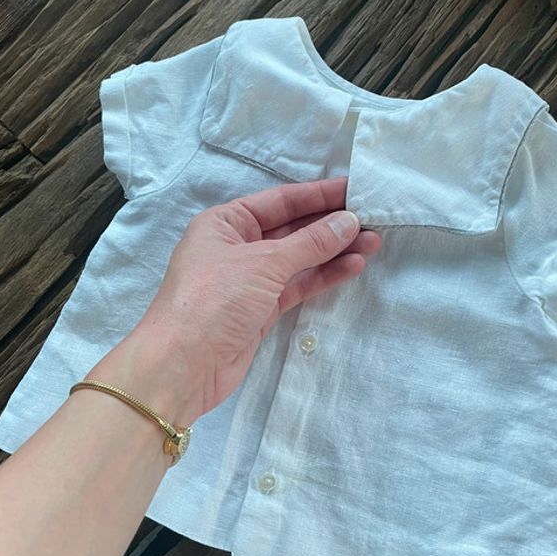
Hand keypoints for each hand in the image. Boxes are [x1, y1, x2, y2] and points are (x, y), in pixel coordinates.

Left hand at [85, 176, 381, 425]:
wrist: (182, 366)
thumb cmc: (215, 299)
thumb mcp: (264, 263)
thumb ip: (310, 242)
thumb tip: (349, 221)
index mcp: (225, 223)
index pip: (279, 201)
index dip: (318, 195)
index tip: (355, 189)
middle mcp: (236, 246)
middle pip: (291, 228)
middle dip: (330, 225)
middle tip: (373, 218)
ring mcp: (249, 280)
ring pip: (298, 258)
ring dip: (333, 251)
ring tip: (374, 242)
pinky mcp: (260, 310)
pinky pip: (297, 285)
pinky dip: (323, 276)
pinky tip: (353, 266)